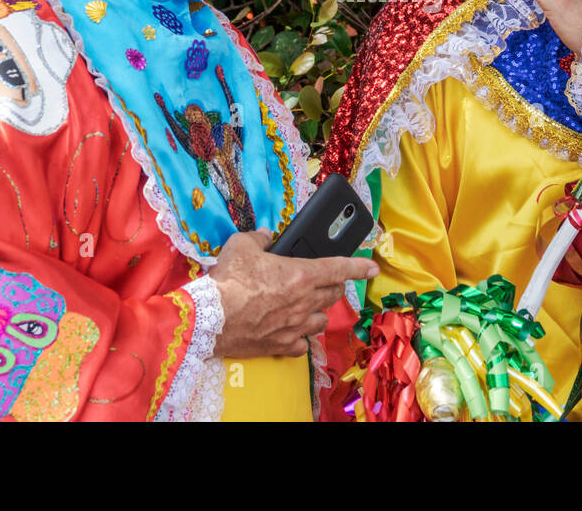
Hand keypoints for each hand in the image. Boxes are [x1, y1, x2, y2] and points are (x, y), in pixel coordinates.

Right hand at [209, 229, 378, 358]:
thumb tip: (267, 235)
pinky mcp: (282, 345)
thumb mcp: (241, 245)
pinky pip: (303, 344)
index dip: (359, 266)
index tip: (372, 267)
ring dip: (318, 312)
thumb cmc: (227, 281)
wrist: (209, 318)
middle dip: (333, 287)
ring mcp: (295, 326)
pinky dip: (301, 338)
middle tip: (322, 283)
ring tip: (307, 307)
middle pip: (333, 295)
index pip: (339, 267)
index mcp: (300, 274)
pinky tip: (292, 333)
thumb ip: (260, 237)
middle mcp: (304, 301)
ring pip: (322, 320)